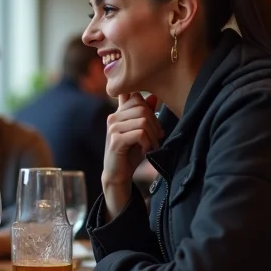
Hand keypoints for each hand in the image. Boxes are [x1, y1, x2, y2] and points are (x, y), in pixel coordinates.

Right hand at [100, 93, 162, 217]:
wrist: (118, 173)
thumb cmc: (130, 152)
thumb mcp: (140, 131)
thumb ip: (144, 114)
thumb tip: (153, 97)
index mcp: (118, 113)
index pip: (137, 96)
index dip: (150, 109)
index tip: (154, 125)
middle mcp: (113, 117)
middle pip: (142, 108)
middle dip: (155, 124)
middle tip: (157, 138)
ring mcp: (113, 128)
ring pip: (142, 120)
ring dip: (153, 136)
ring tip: (152, 145)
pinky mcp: (116, 140)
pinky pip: (139, 133)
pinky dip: (147, 143)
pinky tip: (145, 150)